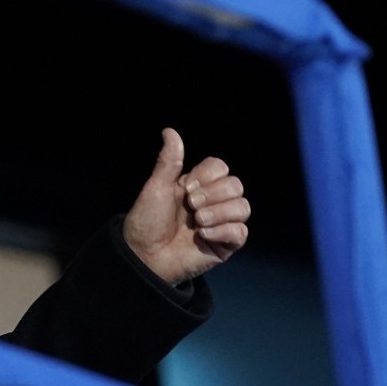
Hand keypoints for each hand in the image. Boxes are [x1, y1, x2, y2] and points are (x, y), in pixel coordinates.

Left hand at [123, 128, 249, 284]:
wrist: (143, 255)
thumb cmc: (146, 221)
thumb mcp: (156, 187)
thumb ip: (169, 161)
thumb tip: (169, 130)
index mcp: (197, 186)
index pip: (221, 167)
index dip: (208, 175)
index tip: (186, 188)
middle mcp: (212, 203)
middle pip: (236, 185)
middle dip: (213, 193)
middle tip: (190, 205)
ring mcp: (220, 224)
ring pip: (244, 207)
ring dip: (219, 212)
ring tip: (197, 221)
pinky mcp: (225, 245)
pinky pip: (241, 232)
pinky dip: (223, 230)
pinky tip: (203, 234)